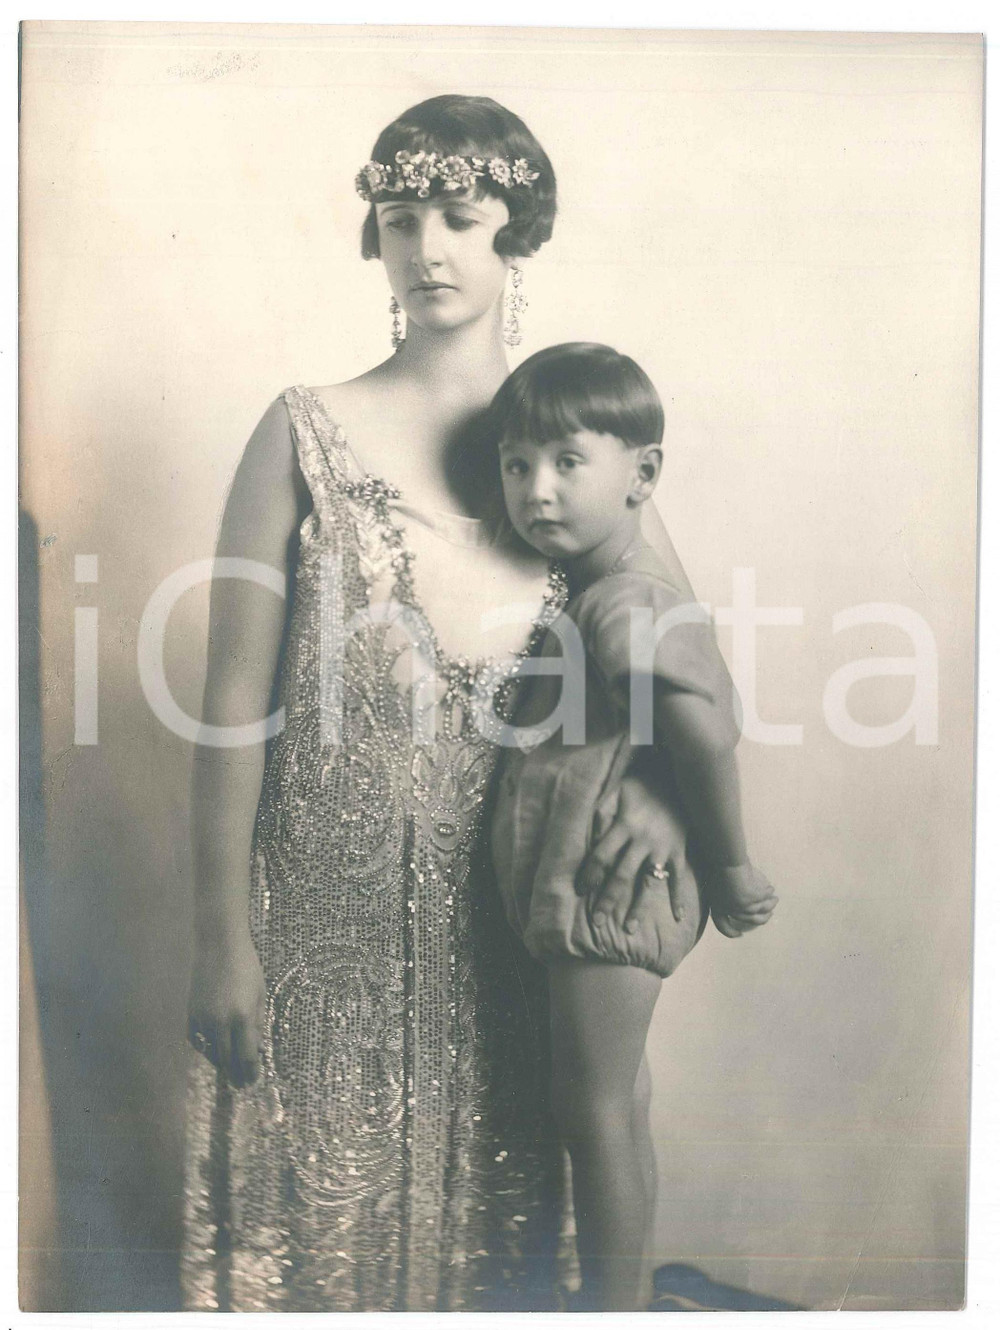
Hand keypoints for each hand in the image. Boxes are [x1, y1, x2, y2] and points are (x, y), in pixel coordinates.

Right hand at [187, 913, 266, 1087]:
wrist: (219, 946)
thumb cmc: (247, 967)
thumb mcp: (261, 994)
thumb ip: (258, 1023)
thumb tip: (257, 1048)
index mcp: (243, 1017)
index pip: (246, 1056)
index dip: (250, 1072)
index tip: (252, 1082)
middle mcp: (221, 1022)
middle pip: (227, 1059)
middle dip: (235, 1074)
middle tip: (241, 1085)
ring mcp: (203, 1018)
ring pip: (210, 1052)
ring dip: (220, 1063)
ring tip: (229, 1070)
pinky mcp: (191, 1013)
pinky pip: (197, 1040)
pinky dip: (205, 1049)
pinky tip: (213, 1051)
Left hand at [576, 773, 689, 933]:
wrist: (678, 778)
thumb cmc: (640, 786)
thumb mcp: (616, 791)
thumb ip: (600, 812)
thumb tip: (588, 836)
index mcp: (624, 826)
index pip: (601, 855)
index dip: (590, 874)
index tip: (580, 891)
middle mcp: (642, 841)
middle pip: (622, 875)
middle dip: (608, 900)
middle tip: (596, 922)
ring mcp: (663, 849)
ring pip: (648, 882)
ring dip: (638, 906)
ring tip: (628, 929)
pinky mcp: (679, 851)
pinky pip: (679, 877)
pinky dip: (679, 897)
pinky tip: (678, 917)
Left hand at [707, 863, 777, 937]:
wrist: (724, 857)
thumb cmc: (720, 866)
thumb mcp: (719, 885)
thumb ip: (729, 897)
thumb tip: (748, 906)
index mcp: (717, 907)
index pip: (722, 926)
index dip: (731, 932)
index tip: (739, 936)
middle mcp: (730, 909)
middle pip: (750, 920)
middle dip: (762, 918)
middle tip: (770, 915)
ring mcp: (742, 905)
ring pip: (761, 909)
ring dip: (770, 904)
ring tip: (775, 899)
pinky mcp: (753, 898)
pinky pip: (765, 896)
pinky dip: (769, 892)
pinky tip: (771, 888)